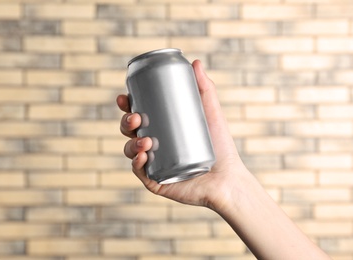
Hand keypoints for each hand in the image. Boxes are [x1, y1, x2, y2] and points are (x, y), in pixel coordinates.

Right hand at [116, 60, 245, 208]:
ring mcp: (155, 164)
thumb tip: (195, 62)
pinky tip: (142, 157)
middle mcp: (155, 146)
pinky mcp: (157, 181)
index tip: (124, 97)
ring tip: (146, 140)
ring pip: (132, 151)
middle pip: (131, 131)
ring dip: (131, 143)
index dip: (127, 106)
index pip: (138, 115)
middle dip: (126, 122)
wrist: (228, 177)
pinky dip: (137, 164)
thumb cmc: (221, 146)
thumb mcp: (212, 112)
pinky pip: (141, 173)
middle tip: (136, 116)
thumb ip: (205, 87)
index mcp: (162, 129)